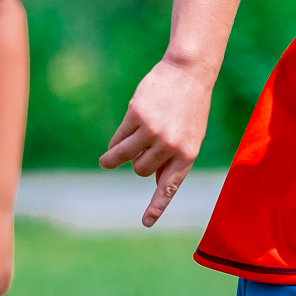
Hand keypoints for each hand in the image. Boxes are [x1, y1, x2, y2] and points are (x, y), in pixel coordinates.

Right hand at [99, 56, 213, 227]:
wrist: (188, 72)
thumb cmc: (190, 106)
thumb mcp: (190, 136)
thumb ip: (173, 159)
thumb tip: (155, 182)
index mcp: (188, 154)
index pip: (169, 186)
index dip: (157, 206)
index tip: (146, 223)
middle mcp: (170, 146)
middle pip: (141, 170)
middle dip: (138, 164)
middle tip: (141, 151)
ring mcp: (152, 132)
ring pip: (125, 157)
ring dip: (113, 160)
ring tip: (105, 162)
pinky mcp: (136, 117)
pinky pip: (119, 138)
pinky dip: (115, 142)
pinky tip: (117, 139)